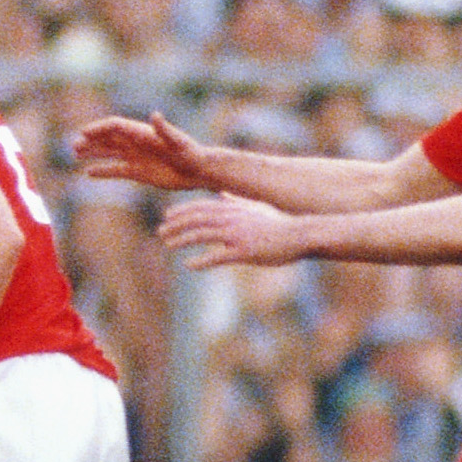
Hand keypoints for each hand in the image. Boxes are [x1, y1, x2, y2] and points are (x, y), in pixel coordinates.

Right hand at [72, 112, 216, 190]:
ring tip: (75, 154)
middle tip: (73, 146)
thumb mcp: (178, 141)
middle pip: (108, 138)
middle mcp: (136, 143)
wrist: (199, 171)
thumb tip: (155, 115)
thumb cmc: (191, 153)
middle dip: (90, 140)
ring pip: (108, 153)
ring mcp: (136, 157)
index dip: (99, 129)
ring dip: (92, 152)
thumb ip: (164, 129)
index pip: (115, 126)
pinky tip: (88, 173)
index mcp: (143, 133)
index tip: (84, 134)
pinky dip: (103, 171)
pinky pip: (116, 170)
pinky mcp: (138, 173)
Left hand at [159, 194, 305, 269]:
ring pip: (202, 234)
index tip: (167, 216)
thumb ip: (237, 202)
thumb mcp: (256, 208)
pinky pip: (218, 256)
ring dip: (182, 239)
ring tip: (168, 245)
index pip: (201, 206)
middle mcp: (233, 218)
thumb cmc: (279, 224)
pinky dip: (201, 261)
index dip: (182, 211)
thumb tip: (224, 195)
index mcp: (234, 208)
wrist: (301, 235)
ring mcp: (238, 234)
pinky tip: (189, 265)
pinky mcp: (245, 252)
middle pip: (196, 218)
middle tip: (160, 232)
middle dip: (176, 224)